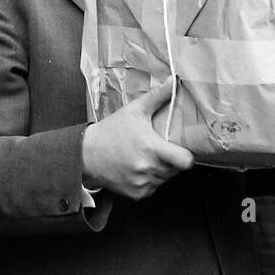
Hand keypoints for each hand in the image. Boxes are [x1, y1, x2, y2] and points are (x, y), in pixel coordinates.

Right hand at [81, 78, 194, 200]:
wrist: (87, 154)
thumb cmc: (112, 130)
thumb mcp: (135, 110)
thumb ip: (157, 96)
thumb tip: (173, 80)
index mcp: (151, 148)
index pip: (185, 161)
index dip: (187, 156)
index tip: (182, 149)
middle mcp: (148, 169)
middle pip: (175, 169)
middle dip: (171, 160)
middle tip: (159, 149)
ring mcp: (142, 184)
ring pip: (164, 179)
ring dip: (160, 170)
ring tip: (146, 157)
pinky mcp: (136, 194)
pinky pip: (153, 188)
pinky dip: (149, 180)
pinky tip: (137, 168)